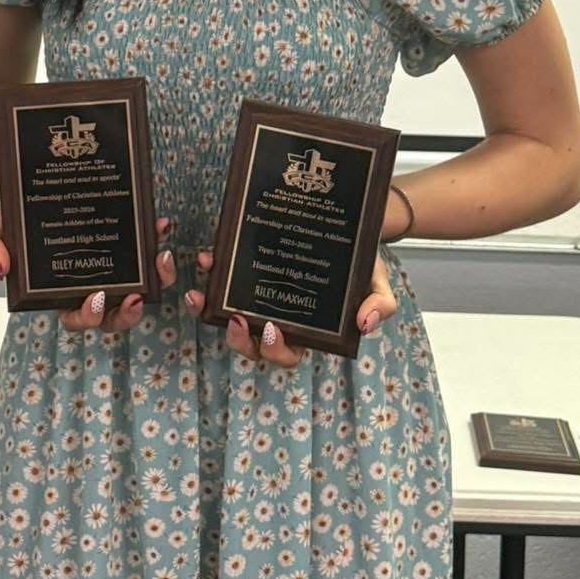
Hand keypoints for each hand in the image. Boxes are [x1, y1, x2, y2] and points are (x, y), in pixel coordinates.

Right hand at [0, 207, 174, 334]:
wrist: (35, 185)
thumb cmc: (19, 215)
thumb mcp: (0, 228)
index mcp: (58, 292)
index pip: (73, 318)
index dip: (87, 317)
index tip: (96, 299)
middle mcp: (89, 286)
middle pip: (112, 318)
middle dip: (126, 315)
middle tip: (132, 298)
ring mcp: (113, 269)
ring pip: (141, 291)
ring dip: (156, 283)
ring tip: (159, 261)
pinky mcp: (130, 248)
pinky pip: (150, 258)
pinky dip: (158, 246)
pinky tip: (160, 226)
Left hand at [184, 249, 397, 365]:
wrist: (348, 225)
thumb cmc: (360, 265)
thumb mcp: (377, 283)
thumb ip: (379, 305)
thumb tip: (365, 324)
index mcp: (306, 330)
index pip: (287, 353)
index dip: (275, 350)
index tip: (269, 330)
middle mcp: (277, 317)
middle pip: (250, 344)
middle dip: (236, 340)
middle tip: (233, 320)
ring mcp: (256, 296)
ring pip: (225, 315)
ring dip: (207, 310)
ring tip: (200, 295)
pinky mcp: (242, 270)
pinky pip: (218, 279)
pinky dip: (209, 272)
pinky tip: (207, 258)